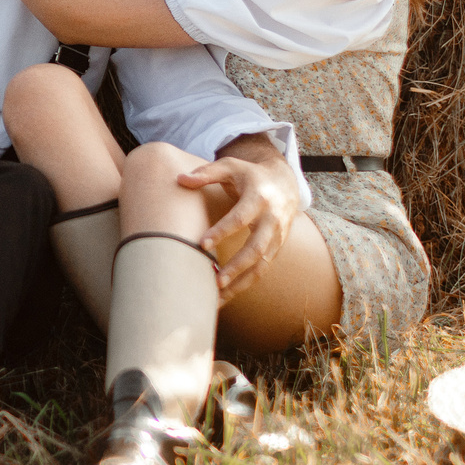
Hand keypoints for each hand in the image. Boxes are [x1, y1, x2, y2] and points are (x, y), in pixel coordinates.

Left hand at [180, 153, 301, 300]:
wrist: (285, 183)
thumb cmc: (250, 175)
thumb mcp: (231, 166)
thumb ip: (206, 172)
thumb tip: (179, 179)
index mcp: (259, 198)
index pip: (240, 218)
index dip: (222, 231)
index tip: (202, 244)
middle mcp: (272, 220)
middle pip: (257, 248)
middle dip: (237, 266)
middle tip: (215, 281)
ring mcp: (278, 236)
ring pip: (263, 265)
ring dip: (242, 283)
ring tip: (219, 298)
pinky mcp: (277, 248)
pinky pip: (263, 270)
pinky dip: (246, 284)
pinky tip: (227, 295)